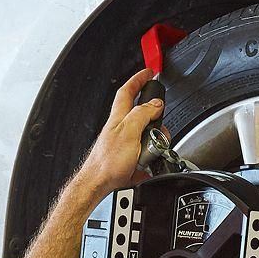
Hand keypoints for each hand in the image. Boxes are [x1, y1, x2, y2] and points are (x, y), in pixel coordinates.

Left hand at [80, 69, 163, 195]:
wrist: (99, 184)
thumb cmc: (108, 161)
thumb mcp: (129, 132)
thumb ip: (142, 114)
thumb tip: (155, 104)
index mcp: (119, 116)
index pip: (128, 90)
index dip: (139, 79)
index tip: (149, 73)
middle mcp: (121, 128)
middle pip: (143, 115)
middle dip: (155, 120)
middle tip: (159, 128)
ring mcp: (125, 144)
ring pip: (147, 137)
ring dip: (154, 144)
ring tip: (150, 152)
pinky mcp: (129, 159)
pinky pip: (146, 155)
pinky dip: (150, 159)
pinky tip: (147, 165)